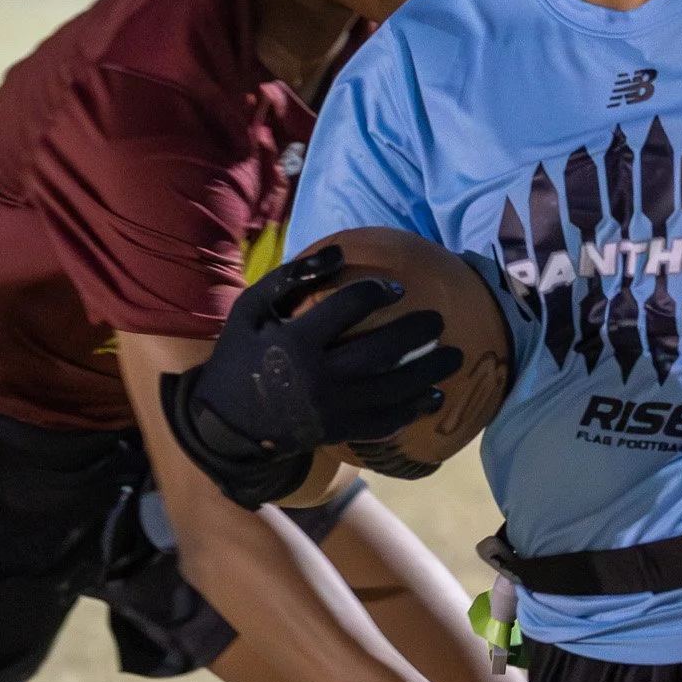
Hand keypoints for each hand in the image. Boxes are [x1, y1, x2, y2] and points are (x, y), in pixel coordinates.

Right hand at [195, 244, 461, 448]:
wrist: (226, 421)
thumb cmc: (242, 353)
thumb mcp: (250, 309)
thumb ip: (290, 278)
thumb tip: (338, 251)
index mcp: (296, 339)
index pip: (349, 307)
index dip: (378, 292)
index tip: (397, 288)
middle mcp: (318, 375)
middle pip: (382, 350)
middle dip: (418, 332)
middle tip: (438, 321)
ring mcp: (332, 407)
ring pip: (393, 389)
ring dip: (429, 371)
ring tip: (454, 356)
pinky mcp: (338, 430)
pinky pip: (385, 422)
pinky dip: (413, 410)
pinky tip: (434, 397)